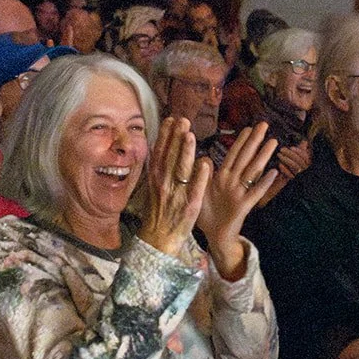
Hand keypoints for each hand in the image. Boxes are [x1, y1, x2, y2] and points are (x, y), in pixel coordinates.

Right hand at [137, 116, 210, 259]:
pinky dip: (199, 177)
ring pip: (181, 170)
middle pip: (170, 157)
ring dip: (185, 152)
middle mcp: (164, 184)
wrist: (158, 239)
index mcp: (156, 178)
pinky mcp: (189, 206)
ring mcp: (176, 195)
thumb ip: (157, 168)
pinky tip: (204, 163)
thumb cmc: (157, 212)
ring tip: (190, 135)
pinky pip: (195, 190)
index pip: (160, 152)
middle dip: (176, 138)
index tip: (171, 119)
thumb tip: (158, 146)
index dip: (166, 135)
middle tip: (182, 120)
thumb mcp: (153, 187)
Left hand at [197, 122, 278, 277]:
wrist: (213, 235)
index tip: (248, 127)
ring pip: (253, 171)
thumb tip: (205, 157)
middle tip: (264, 124)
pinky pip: (255, 193)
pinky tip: (274, 173)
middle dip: (254, 141)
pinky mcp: (243, 206)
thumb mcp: (201, 190)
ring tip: (273, 142)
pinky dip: (264, 183)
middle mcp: (233, 182)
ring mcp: (239, 193)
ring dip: (263, 156)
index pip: (233, 154)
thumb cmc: (207, 213)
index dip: (240, 141)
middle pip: (245, 157)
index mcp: (222, 177)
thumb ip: (203, 174)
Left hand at [275, 140, 311, 179]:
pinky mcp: (294, 180)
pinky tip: (279, 164)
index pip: (305, 157)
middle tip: (281, 149)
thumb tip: (304, 142)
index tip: (291, 147)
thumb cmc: (297, 165)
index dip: (298, 151)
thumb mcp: (300, 157)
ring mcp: (300, 175)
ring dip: (286, 160)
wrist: (292, 180)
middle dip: (290, 154)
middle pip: (299, 161)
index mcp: (308, 163)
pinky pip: (290, 175)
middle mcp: (305, 169)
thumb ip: (302, 150)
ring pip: (295, 167)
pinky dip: (285, 169)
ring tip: (279, 154)